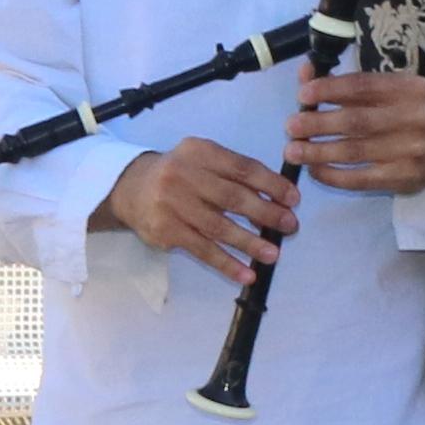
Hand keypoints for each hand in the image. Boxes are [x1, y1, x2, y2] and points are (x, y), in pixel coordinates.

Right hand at [108, 141, 298, 280]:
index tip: (293, 200)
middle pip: (233, 198)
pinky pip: (202, 250)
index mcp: (200, 151)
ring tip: (272, 254)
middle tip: (290, 226)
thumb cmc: (179, 175)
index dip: (271, 184)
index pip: (243, 168)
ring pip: (219, 227)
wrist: (130, 188)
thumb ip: (233, 174)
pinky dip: (226, 263)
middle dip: (266, 213)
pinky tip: (246, 273)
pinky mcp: (166, 230)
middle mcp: (184, 174)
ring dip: (249, 242)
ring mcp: (173, 203)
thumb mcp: (202, 161)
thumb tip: (275, 200)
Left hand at [288, 72, 424, 192]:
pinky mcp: (405, 178)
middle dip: (318, 124)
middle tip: (291, 127)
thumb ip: (346, 83)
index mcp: (410, 88)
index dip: (329, 89)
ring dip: (318, 152)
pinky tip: (315, 170)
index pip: (363, 86)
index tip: (302, 94)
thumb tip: (305, 72)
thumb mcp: (386, 90)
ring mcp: (413, 150)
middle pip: (357, 121)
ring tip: (293, 151)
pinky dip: (333, 175)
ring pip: (355, 152)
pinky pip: (360, 178)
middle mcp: (416, 117)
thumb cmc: (407, 112)